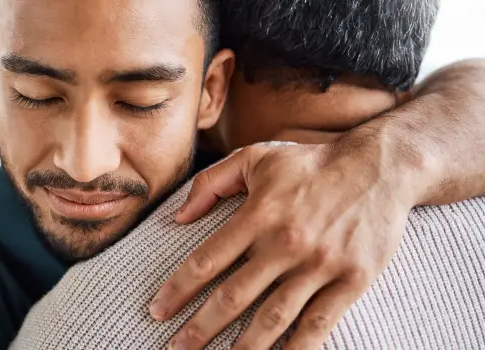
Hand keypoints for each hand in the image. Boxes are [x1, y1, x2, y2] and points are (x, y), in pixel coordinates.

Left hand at [150, 143, 418, 349]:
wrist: (380, 166)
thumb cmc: (309, 163)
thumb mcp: (255, 158)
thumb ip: (211, 182)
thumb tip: (178, 217)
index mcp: (258, 214)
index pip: (206, 261)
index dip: (178, 290)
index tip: (158, 311)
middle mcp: (286, 243)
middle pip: (233, 297)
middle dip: (200, 328)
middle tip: (176, 349)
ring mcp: (321, 264)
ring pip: (273, 318)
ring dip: (243, 348)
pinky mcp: (352, 280)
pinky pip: (318, 324)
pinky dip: (295, 349)